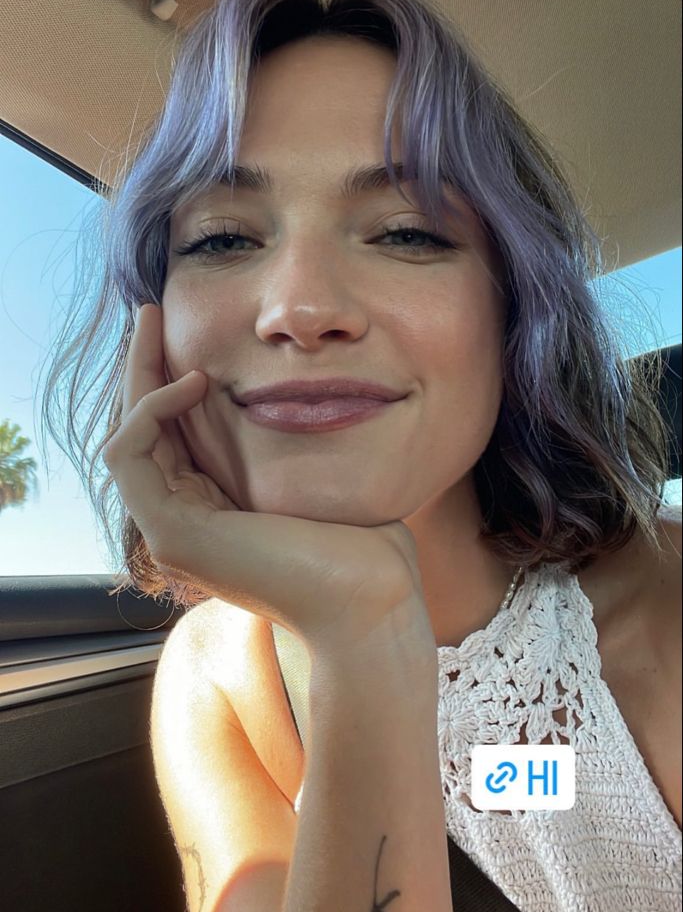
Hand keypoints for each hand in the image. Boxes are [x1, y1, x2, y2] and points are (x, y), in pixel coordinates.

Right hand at [102, 304, 435, 662]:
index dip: (169, 381)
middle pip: (141, 432)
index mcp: (214, 510)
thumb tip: (304, 390)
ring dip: (138, 377)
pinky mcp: (172, 534)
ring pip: (126, 439)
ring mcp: (172, 532)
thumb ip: (294, 441)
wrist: (370, 600)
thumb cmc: (363, 545)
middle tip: (150, 311)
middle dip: (142, 367)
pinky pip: (131, 455)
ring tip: (154, 326)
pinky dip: (153, 410)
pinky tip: (193, 381)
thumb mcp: (318, 475)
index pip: (171, 437)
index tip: (181, 329)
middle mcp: (185, 522)